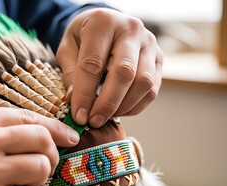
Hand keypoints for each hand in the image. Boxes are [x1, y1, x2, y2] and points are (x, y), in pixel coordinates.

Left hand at [57, 8, 162, 127]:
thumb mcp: (67, 48)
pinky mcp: (159, 59)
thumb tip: (76, 102)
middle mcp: (131, 30)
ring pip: (143, 83)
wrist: (105, 24)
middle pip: (124, 73)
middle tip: (93, 121)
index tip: (78, 115)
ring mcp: (149, 44)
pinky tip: (118, 111)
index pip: (93, 63)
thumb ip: (71, 73)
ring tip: (104, 117)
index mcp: (103, 23)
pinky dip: (135, 106)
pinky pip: (152, 89)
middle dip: (107, 103)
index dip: (85, 93)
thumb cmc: (83, 37)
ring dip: (123, 107)